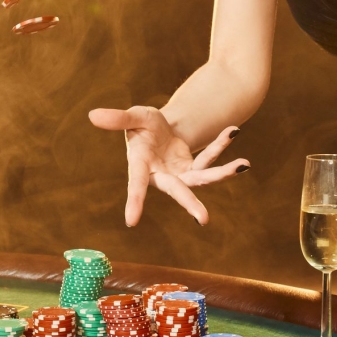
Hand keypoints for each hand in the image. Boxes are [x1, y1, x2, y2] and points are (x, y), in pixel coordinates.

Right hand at [88, 106, 249, 226]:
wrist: (160, 127)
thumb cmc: (142, 126)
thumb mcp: (134, 117)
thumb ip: (117, 118)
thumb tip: (92, 115)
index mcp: (141, 165)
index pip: (136, 184)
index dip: (134, 202)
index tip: (131, 222)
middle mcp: (162, 176)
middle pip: (178, 191)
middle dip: (190, 203)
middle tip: (204, 219)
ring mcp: (181, 174)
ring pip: (203, 177)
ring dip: (223, 172)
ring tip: (244, 164)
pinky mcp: (195, 168)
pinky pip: (210, 156)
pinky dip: (222, 144)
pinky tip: (233, 130)